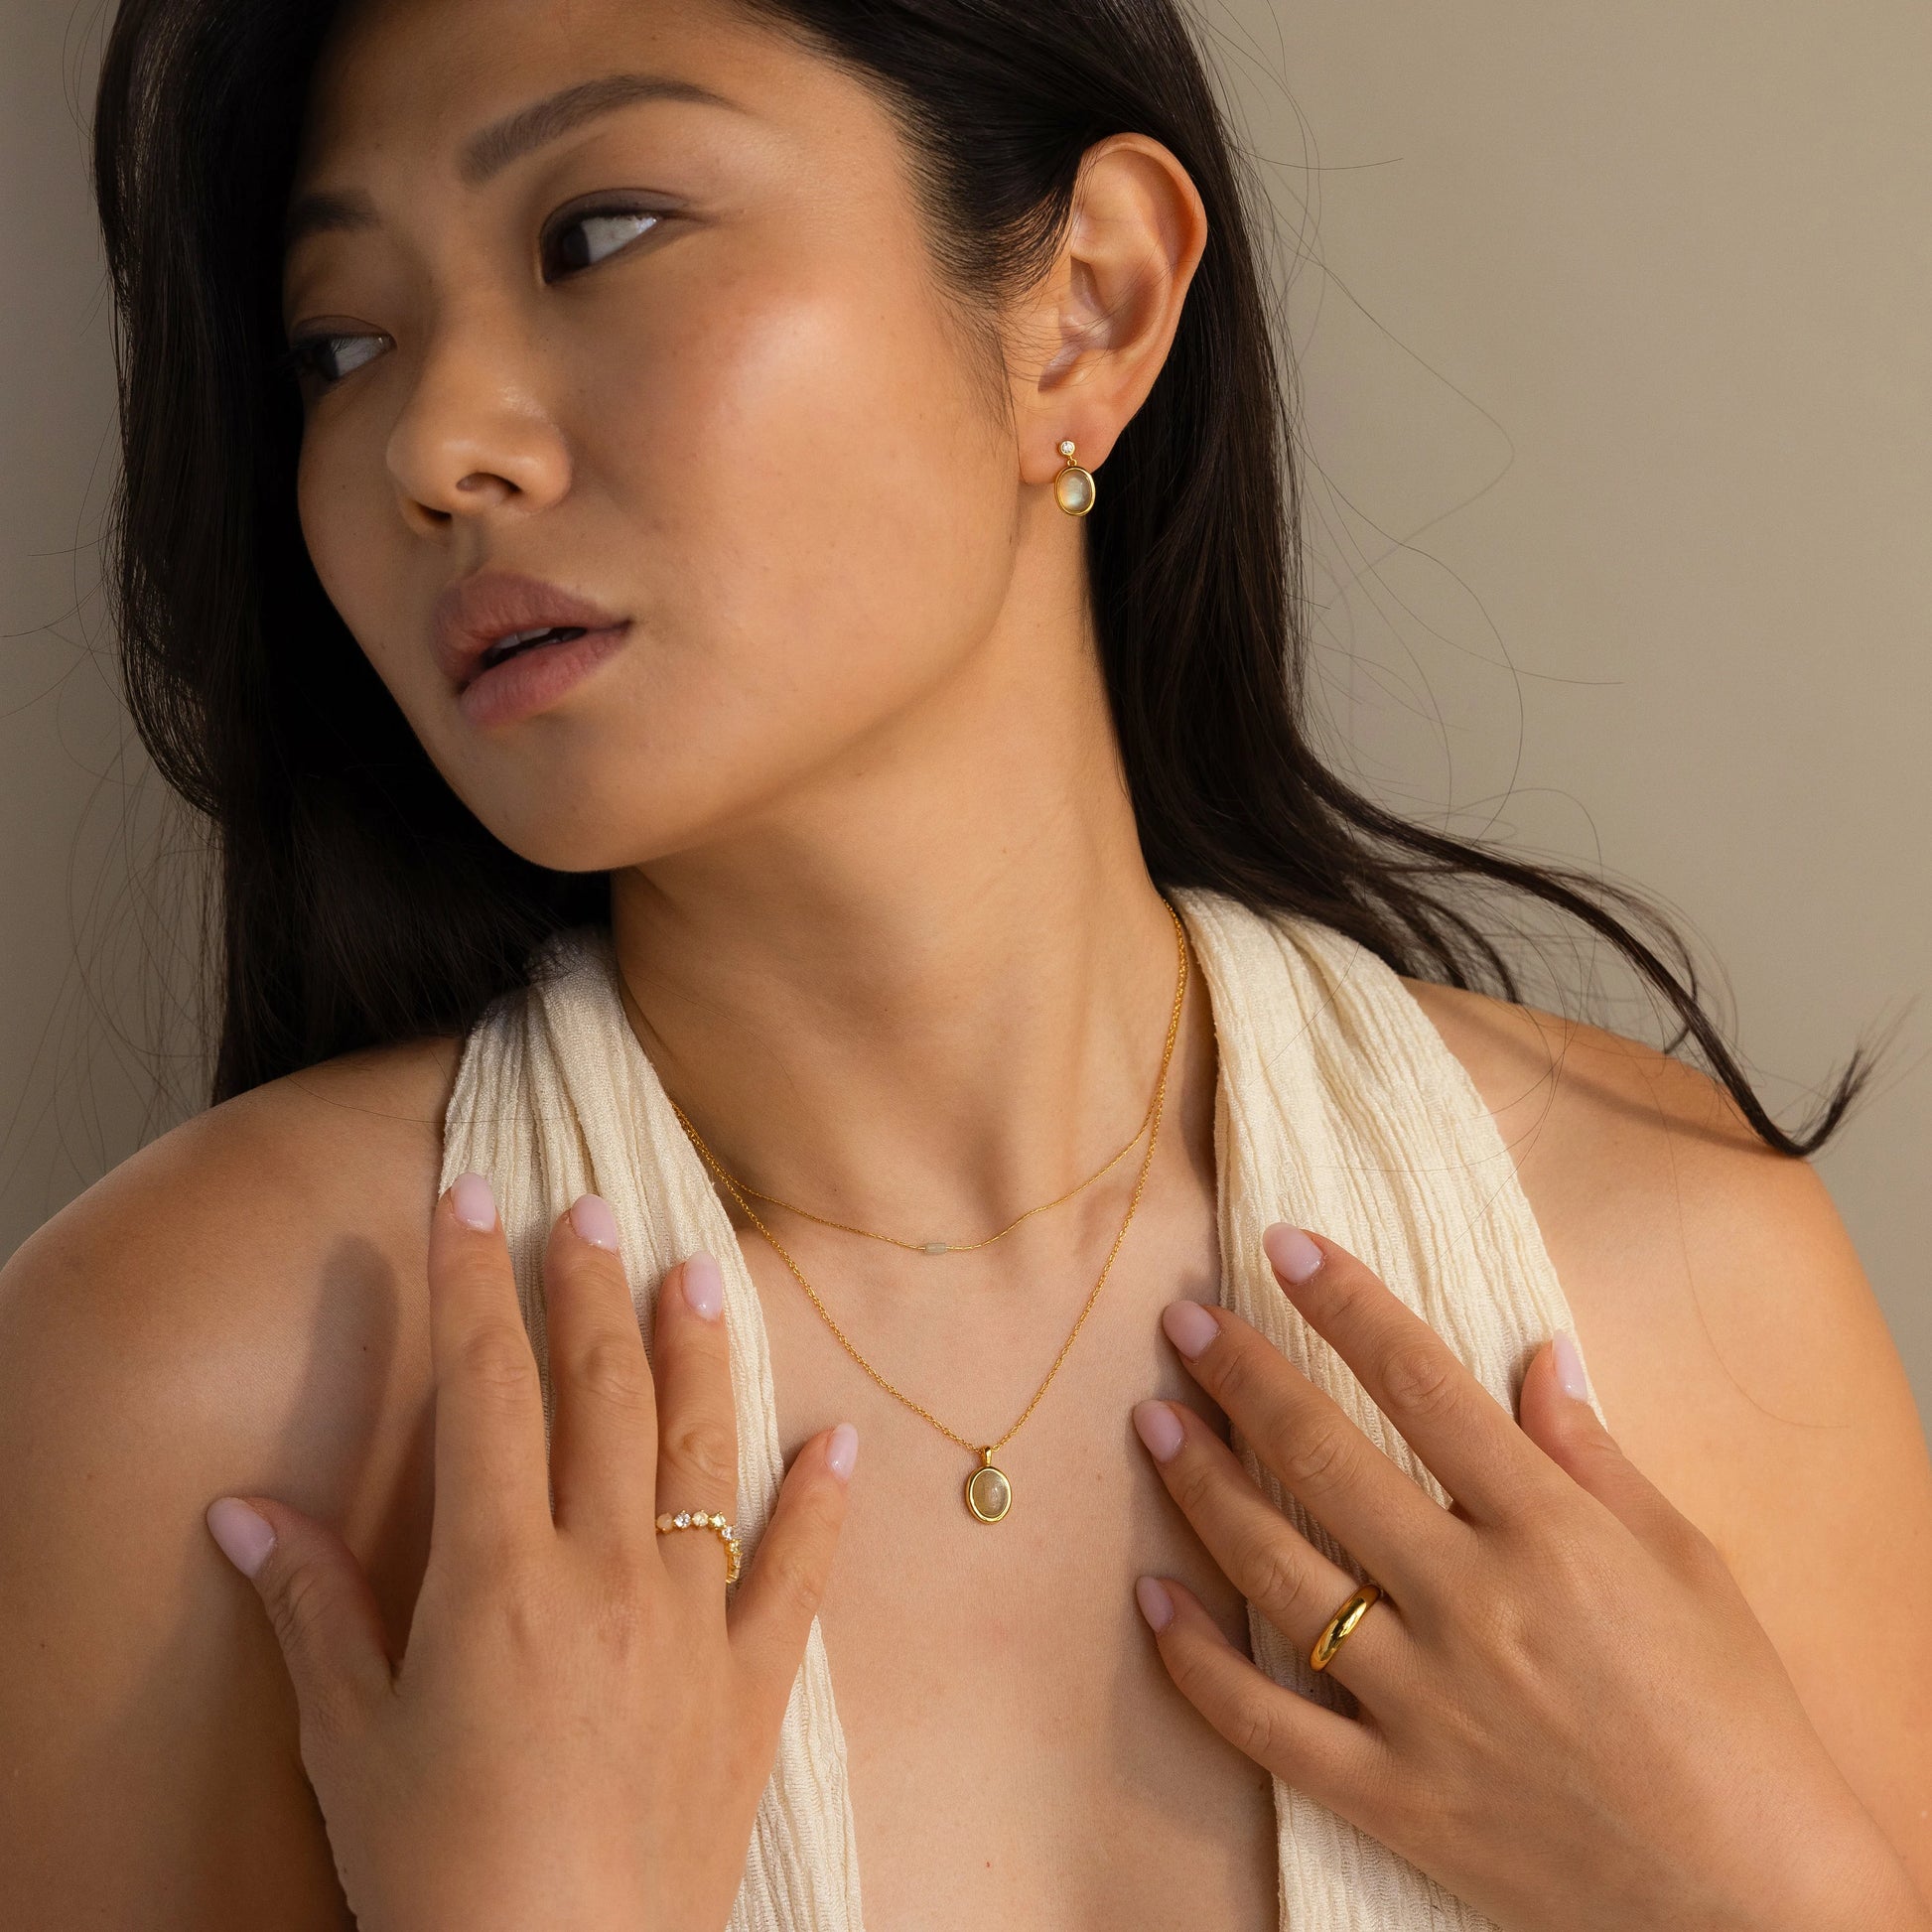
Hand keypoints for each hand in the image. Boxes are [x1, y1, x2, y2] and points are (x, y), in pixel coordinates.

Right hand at [203, 1174, 857, 1931]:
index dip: (473, 1285)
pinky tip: (839, 1437)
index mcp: (498, 1576)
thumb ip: (311, 1609)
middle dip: (589, 1291)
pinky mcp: (751, 1684)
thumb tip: (243, 1510)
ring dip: (701, 1353)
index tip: (474, 1199)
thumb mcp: (350, 1741)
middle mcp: (606, 1573)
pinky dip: (822, 1500)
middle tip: (591, 1209)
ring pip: (700, 1451)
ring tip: (704, 1269)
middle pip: (601, 1394)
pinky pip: (798, 1571)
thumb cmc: (439, 1873)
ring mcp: (691, 1622)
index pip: (486, 1389)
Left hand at [1131, 1224, 1929, 1931]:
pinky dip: (1197, 1662)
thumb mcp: (1687, 1565)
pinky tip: (1150, 1599)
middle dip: (1242, 1378)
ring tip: (1155, 1423)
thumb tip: (1537, 1354)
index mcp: (1550, 1535)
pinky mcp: (1393, 1795)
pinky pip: (1266, 1723)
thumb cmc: (1736, 1722)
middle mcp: (1472, 1605)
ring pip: (1277, 1573)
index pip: (1423, 1384)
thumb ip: (1595, 1456)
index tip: (1285, 1247)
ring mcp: (1422, 1704)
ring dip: (1203, 1488)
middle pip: (1324, 1462)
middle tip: (1183, 1325)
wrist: (1759, 1907)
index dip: (1346, 1304)